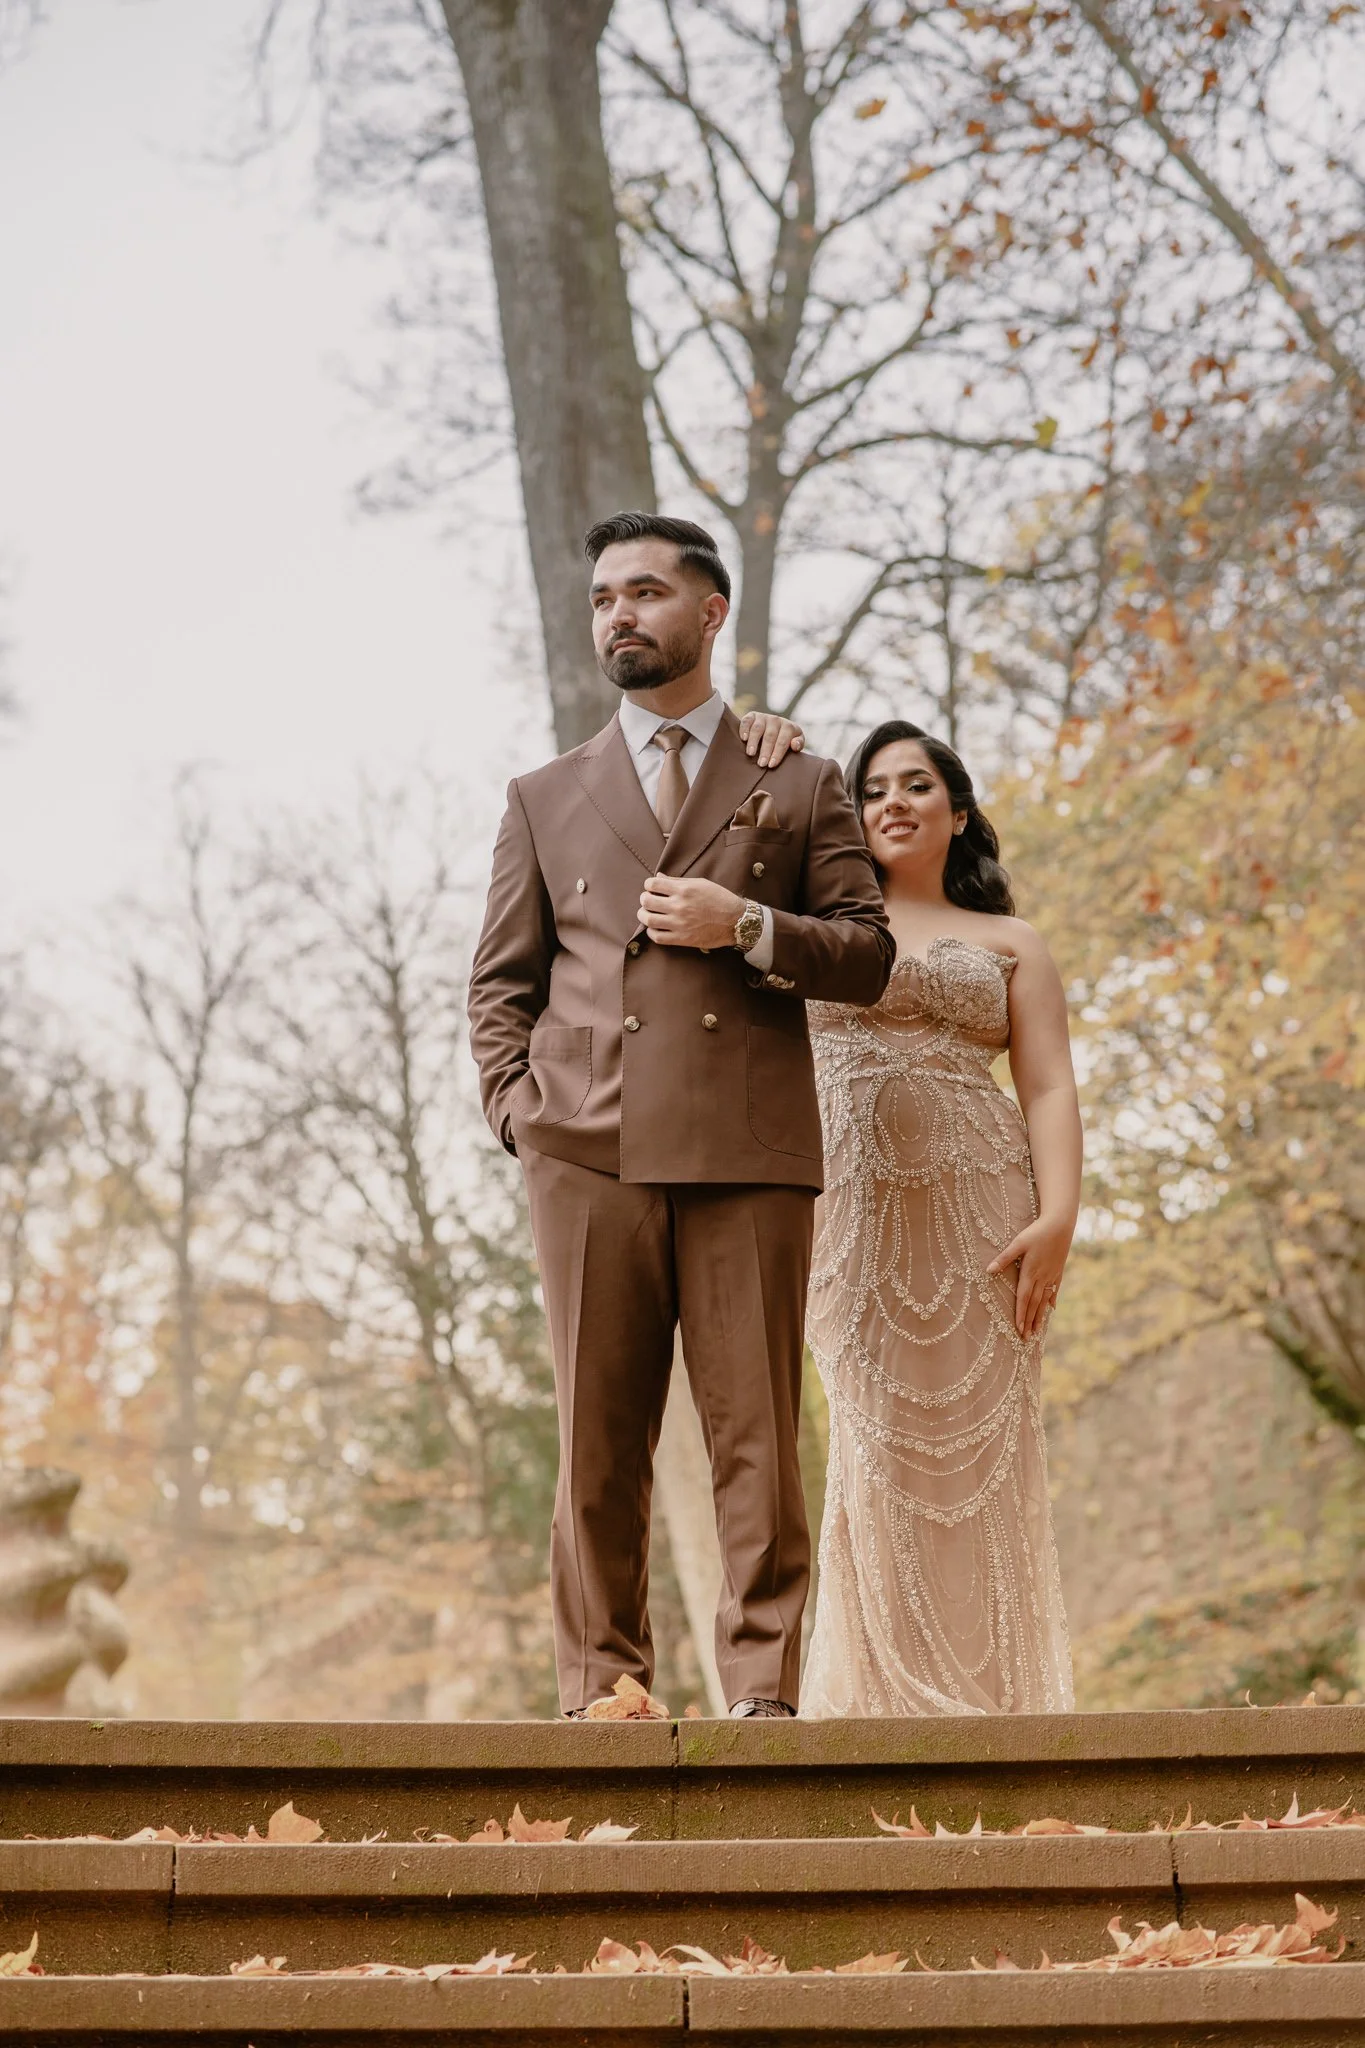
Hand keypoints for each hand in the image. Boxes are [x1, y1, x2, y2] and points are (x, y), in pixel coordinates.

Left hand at [639, 875, 744, 949]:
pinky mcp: (682, 939)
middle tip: (648, 900)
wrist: (736, 921)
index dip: (648, 885)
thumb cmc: (719, 899)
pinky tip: (656, 927)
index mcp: (684, 890)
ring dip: (644, 915)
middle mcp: (679, 906)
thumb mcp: (700, 883)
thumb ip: (677, 881)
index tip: (652, 888)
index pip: (652, 884)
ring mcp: (680, 924)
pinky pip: (657, 937)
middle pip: (647, 901)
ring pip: (648, 919)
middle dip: (644, 899)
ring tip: (648, 913)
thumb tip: (659, 876)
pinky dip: (652, 931)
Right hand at [739, 710, 804, 767]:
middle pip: (770, 736)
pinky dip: (744, 729)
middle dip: (766, 751)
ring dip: (754, 741)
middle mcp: (776, 720)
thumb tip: (794, 745)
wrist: (775, 728)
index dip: (777, 753)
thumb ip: (799, 744)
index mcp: (788, 727)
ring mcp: (763, 717)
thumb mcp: (795, 741)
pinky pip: (747, 721)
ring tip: (751, 754)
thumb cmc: (785, 740)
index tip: (771, 765)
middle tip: (761, 764)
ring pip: (758, 728)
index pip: (783, 741)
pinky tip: (743, 739)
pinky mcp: (752, 716)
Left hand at [986, 1215, 1072, 1338]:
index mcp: (1030, 1272)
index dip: (1021, 1314)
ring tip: (1037, 1330)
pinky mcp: (1058, 1270)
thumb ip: (1004, 1258)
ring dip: (1040, 1316)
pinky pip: (1054, 1290)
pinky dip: (1051, 1300)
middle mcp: (1042, 1277)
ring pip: (1045, 1300)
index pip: (1024, 1298)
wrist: (1060, 1224)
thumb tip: (988, 1270)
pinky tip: (1051, 1309)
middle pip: (1034, 1304)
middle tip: (1027, 1338)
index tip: (1018, 1329)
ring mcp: (1052, 1275)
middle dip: (1030, 1321)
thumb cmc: (1036, 1232)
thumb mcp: (1018, 1243)